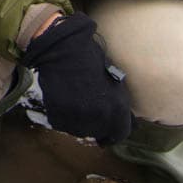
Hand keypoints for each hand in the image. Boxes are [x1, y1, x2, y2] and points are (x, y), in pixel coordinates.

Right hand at [18, 12, 130, 144]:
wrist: (63, 49)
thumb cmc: (90, 59)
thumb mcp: (113, 80)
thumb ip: (118, 103)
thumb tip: (124, 118)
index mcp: (117, 107)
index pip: (120, 134)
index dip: (113, 132)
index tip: (106, 130)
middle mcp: (100, 117)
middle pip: (98, 133)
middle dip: (95, 125)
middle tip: (87, 111)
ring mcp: (78, 118)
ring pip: (79, 130)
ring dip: (78, 122)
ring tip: (74, 105)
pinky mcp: (58, 116)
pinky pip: (62, 124)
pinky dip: (62, 117)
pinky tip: (62, 102)